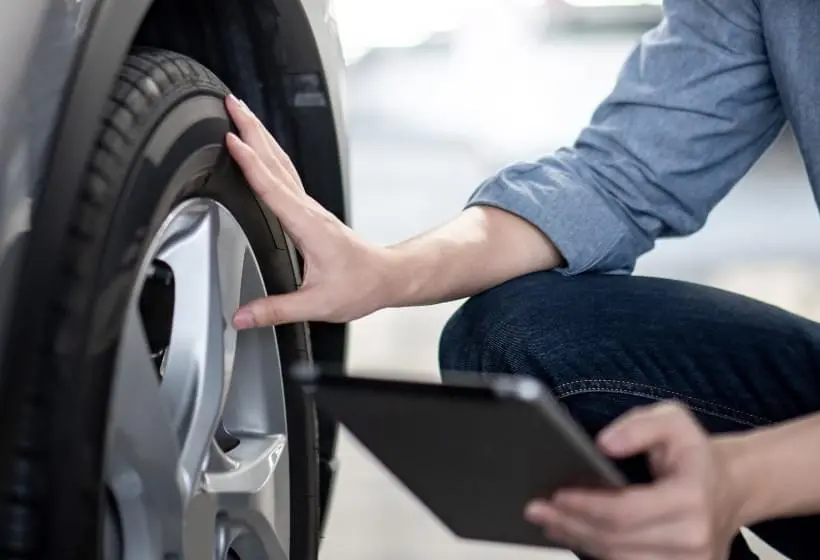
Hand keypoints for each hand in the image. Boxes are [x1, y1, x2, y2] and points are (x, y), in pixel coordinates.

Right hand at [224, 94, 393, 327]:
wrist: (386, 276)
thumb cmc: (359, 286)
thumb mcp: (316, 304)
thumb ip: (275, 310)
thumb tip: (240, 317)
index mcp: (307, 226)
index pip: (273, 188)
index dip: (250, 163)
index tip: (231, 139)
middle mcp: (308, 210)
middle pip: (276, 161)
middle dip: (253, 129)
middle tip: (231, 102)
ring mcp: (309, 207)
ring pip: (281, 163)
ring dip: (260, 135)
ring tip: (240, 114)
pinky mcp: (308, 210)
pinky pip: (285, 174)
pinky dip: (268, 155)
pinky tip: (260, 150)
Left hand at [524, 401, 743, 559]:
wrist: (732, 486)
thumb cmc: (695, 454)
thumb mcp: (673, 420)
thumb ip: (638, 426)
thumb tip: (604, 444)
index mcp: (692, 499)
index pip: (626, 511)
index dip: (586, 505)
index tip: (556, 495)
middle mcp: (694, 539)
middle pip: (616, 540)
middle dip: (571, 524)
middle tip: (536, 508)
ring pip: (619, 559)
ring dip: (578, 541)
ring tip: (549, 522)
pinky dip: (598, 552)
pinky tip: (574, 535)